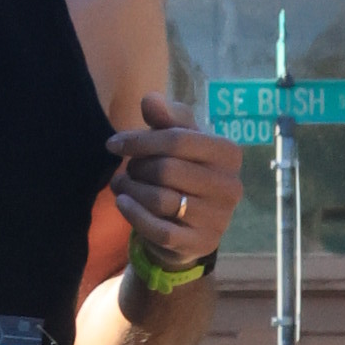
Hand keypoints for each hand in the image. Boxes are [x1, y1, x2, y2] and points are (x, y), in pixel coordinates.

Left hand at [108, 94, 241, 266]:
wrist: (189, 227)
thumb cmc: (183, 174)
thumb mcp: (178, 141)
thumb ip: (165, 119)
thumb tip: (149, 100)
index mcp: (228, 153)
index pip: (178, 139)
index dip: (140, 139)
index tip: (113, 144)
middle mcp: (230, 186)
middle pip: (167, 169)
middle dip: (137, 167)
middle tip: (127, 170)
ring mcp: (219, 218)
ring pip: (161, 200)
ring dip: (132, 190)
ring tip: (121, 185)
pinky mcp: (201, 243)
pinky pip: (159, 230)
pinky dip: (134, 215)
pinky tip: (123, 203)